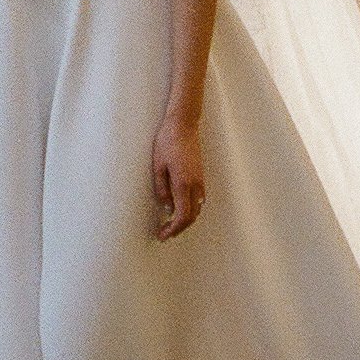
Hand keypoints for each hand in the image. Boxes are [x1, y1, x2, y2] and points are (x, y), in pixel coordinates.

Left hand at [151, 109, 206, 237]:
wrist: (183, 124)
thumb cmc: (167, 142)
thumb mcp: (158, 166)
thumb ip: (162, 189)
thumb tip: (167, 208)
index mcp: (183, 183)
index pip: (182, 216)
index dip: (173, 229)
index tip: (163, 235)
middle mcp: (195, 185)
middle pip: (192, 216)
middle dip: (179, 228)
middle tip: (164, 232)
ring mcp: (201, 180)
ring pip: (197, 209)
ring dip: (186, 219)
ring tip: (170, 223)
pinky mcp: (201, 175)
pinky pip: (199, 199)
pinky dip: (191, 209)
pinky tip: (180, 208)